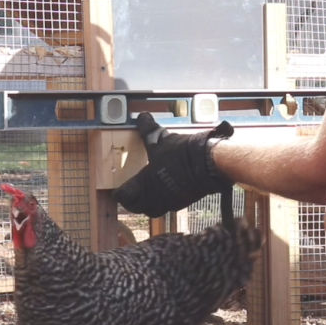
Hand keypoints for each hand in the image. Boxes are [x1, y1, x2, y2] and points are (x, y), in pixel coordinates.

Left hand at [113, 112, 233, 216]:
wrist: (209, 163)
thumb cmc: (181, 153)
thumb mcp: (161, 139)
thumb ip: (148, 129)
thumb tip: (142, 116)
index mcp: (144, 184)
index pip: (124, 196)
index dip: (119, 193)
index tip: (116, 191)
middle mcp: (155, 198)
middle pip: (138, 206)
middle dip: (133, 200)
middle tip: (131, 192)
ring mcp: (171, 202)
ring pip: (154, 207)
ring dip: (149, 201)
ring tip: (148, 190)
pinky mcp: (184, 201)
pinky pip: (168, 204)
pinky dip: (164, 198)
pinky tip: (166, 186)